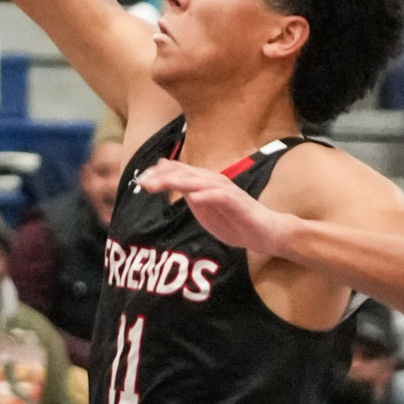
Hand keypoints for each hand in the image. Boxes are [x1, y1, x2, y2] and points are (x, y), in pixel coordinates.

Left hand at [136, 159, 293, 261]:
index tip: (139, 181)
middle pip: (185, 173)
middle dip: (162, 176)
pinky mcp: (238, 203)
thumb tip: (163, 174)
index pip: (178, 170)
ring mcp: (227, 191)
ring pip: (200, 181)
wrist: (264, 233)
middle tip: (143, 183)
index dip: (158, 173)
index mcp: (204, 181)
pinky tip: (194, 197)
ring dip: (180, 182)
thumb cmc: (233, 219)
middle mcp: (214, 182)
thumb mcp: (201, 204)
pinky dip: (208, 195)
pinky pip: (222, 197)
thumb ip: (184, 189)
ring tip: (161, 184)